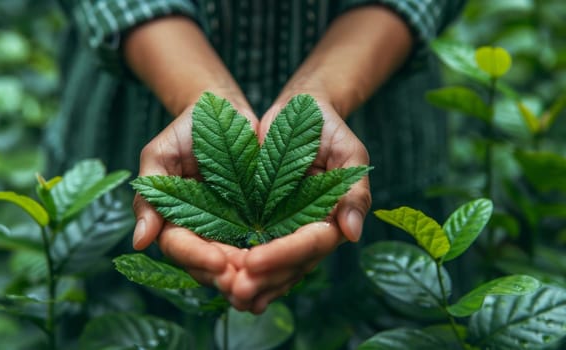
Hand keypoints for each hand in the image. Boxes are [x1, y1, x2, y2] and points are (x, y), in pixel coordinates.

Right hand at [132, 103, 257, 294]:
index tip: (217, 263)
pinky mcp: (258, 225)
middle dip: (227, 276)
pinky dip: (272, 262)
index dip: (197, 258)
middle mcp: (201, 232)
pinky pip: (263, 250)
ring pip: (236, 265)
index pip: (180, 248)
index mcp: (173, 220)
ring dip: (251, 277)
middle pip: (209, 266)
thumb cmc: (187, 129)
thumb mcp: (160, 155)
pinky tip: (285, 268)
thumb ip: (149, 195)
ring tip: (266, 279)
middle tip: (246, 282)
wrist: (226, 112)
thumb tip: (139, 241)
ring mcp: (230, 230)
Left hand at [227, 98, 371, 313]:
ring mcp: (285, 233)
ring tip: (226, 293)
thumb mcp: (348, 151)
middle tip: (236, 290)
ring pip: (272, 271)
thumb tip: (351, 233)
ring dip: (250, 284)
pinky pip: (254, 258)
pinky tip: (222, 285)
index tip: (254, 261)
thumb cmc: (325, 127)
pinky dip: (239, 272)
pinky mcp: (263, 229)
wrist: (296, 114)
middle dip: (264, 280)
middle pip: (289, 267)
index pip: (310, 245)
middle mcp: (309, 232)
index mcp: (332, 218)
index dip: (283, 255)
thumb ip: (354, 190)